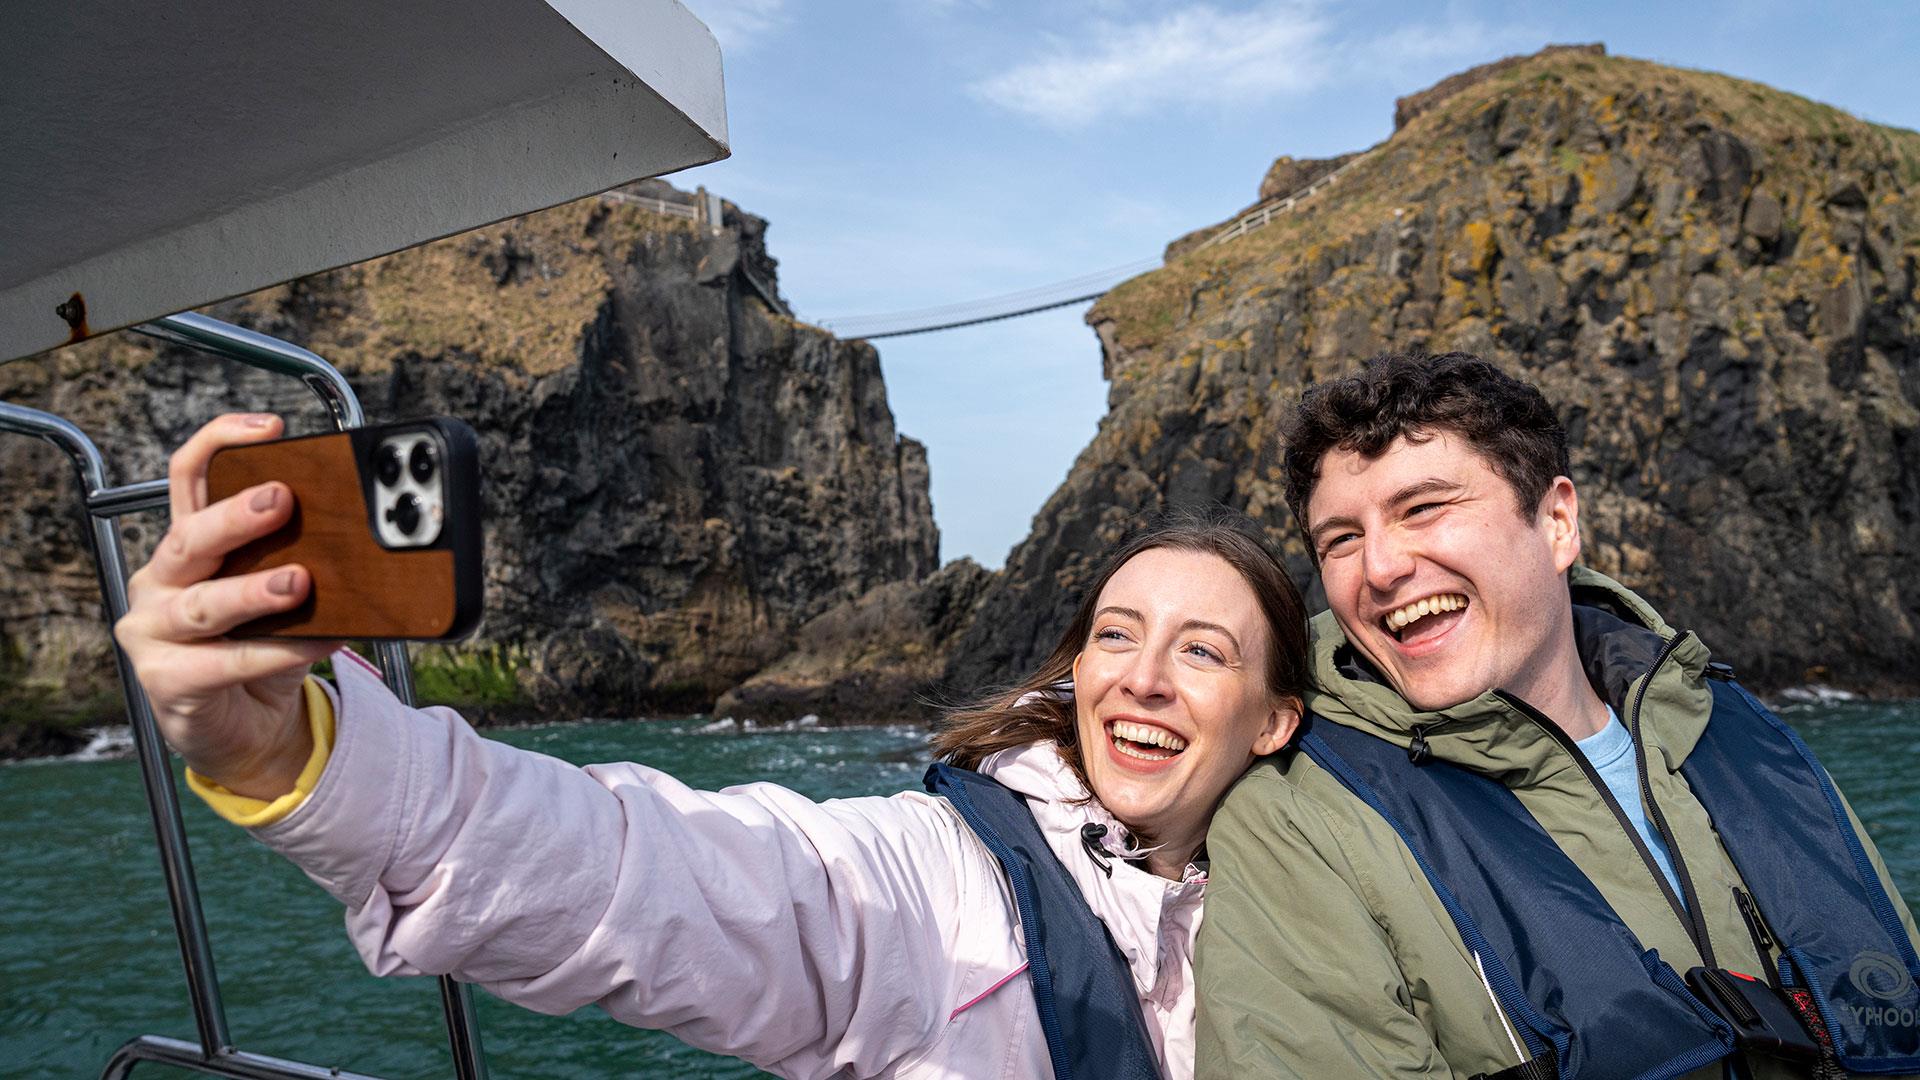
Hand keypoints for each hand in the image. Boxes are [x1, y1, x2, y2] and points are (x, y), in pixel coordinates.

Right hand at [114, 413, 341, 797]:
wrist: (247, 728)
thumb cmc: (261, 650)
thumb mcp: (283, 599)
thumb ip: (305, 562)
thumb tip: (367, 539)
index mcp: (188, 546)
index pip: (188, 476)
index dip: (219, 442)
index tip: (269, 427)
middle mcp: (160, 581)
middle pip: (188, 536)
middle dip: (236, 516)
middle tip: (282, 500)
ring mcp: (153, 631)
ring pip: (202, 603)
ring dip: (253, 591)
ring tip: (300, 582)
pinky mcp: (166, 681)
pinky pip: (222, 663)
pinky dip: (273, 654)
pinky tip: (312, 645)